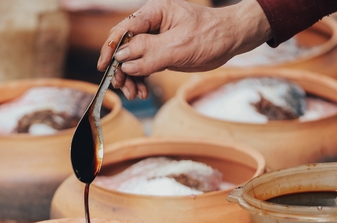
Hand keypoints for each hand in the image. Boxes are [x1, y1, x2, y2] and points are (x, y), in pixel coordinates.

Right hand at [97, 0, 271, 99]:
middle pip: (125, 47)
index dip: (111, 49)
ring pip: (133, 60)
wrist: (231, 40)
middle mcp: (151, 25)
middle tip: (123, 88)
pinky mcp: (161, 53)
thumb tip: (123, 60)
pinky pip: (144, 67)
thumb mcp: (179, 46)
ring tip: (136, 95)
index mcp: (153, 13)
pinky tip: (143, 92)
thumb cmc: (211, 35)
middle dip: (121, 69)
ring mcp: (155, 40)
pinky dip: (141, 80)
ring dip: (131, 79)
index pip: (124, 30)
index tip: (104, 67)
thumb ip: (149, 53)